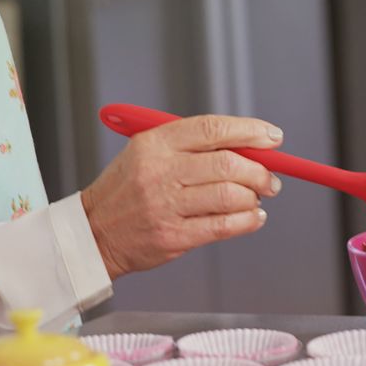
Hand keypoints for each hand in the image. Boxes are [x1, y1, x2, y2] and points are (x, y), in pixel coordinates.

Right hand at [81, 115, 283, 278]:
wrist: (93, 233)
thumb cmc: (129, 189)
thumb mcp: (149, 153)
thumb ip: (194, 147)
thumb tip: (252, 148)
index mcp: (155, 143)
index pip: (213, 129)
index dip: (250, 131)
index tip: (273, 137)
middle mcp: (161, 172)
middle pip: (228, 164)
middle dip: (260, 171)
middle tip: (271, 179)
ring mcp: (166, 206)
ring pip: (231, 196)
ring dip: (254, 197)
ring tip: (256, 199)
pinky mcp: (173, 236)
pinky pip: (224, 226)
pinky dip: (248, 221)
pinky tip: (253, 217)